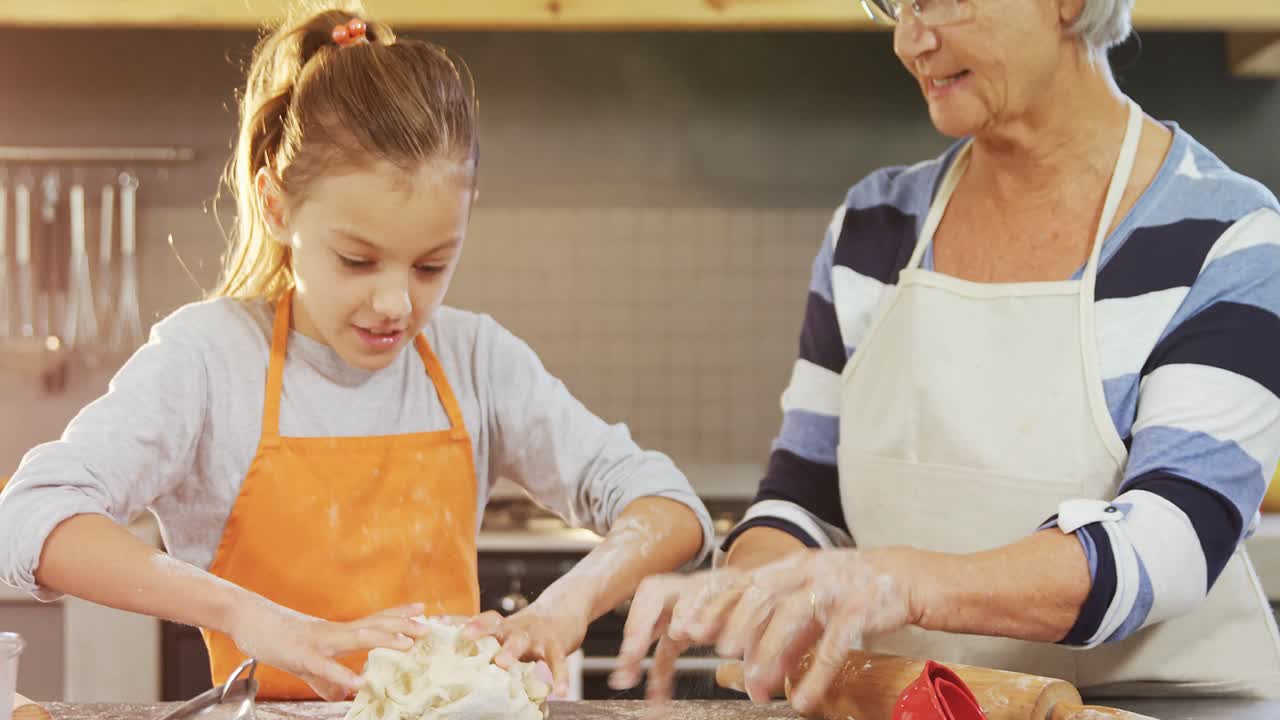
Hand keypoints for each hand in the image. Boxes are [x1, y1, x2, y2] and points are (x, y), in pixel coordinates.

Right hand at [228, 598, 430, 700]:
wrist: (246, 617)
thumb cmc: (277, 636)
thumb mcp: (306, 662)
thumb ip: (326, 680)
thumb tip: (343, 696)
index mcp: (336, 632)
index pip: (374, 620)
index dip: (398, 615)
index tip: (422, 610)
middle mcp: (333, 632)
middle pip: (374, 625)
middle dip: (403, 626)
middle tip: (429, 626)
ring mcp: (319, 641)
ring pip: (356, 638)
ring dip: (383, 641)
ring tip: (408, 645)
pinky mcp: (302, 655)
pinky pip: (325, 667)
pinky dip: (343, 675)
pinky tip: (359, 682)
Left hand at [463, 597, 590, 696]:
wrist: (566, 608)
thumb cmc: (529, 628)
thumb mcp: (507, 630)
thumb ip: (488, 642)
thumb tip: (455, 662)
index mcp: (501, 625)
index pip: (475, 620)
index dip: (456, 620)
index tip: (435, 622)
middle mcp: (516, 627)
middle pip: (496, 625)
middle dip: (480, 629)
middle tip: (464, 636)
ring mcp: (537, 635)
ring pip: (523, 641)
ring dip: (512, 650)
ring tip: (502, 663)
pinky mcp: (557, 645)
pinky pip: (558, 662)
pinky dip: (560, 677)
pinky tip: (560, 693)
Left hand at [615, 549, 921, 714]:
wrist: (905, 577)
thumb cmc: (849, 592)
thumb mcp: (811, 611)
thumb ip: (782, 642)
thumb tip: (752, 682)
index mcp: (790, 567)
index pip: (743, 582)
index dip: (713, 603)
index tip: (687, 624)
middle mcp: (807, 572)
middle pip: (763, 592)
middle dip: (735, 621)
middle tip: (715, 650)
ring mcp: (834, 588)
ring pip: (794, 616)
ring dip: (770, 650)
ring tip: (754, 681)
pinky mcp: (860, 609)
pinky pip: (834, 644)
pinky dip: (816, 674)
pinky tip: (801, 700)